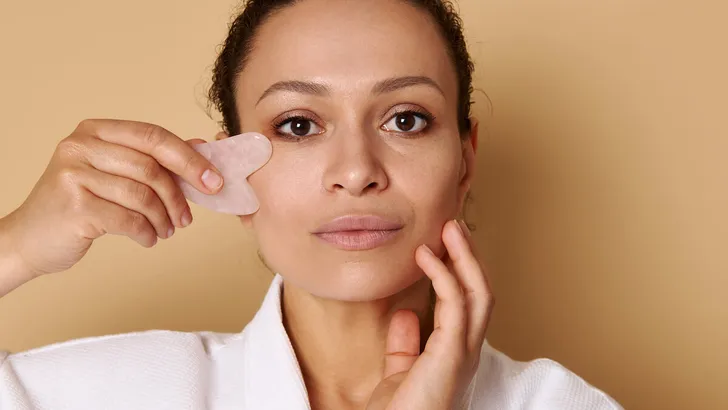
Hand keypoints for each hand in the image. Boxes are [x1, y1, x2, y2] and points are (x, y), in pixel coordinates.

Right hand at [5, 119, 222, 278]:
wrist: (29, 238)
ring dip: (162, 219)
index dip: (189, 159)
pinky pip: (128, 220)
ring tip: (165, 231)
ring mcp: (73, 175)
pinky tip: (148, 238)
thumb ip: (153, 160)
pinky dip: (146, 232)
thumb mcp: (113, 174)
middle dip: (178, 195)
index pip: (153, 136)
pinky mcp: (74, 206)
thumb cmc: (79, 205)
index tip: (214, 181)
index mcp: (94, 130)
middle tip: (188, 218)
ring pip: (142, 195)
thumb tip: (202, 149)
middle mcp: (80, 146)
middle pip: (151, 166)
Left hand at [366, 219, 494, 409]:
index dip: (459, 269)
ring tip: (450, 227)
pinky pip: (455, 305)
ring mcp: (463, 352)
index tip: (444, 241)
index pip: (466, 301)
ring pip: (477, 293)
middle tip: (453, 224)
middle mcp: (467, 349)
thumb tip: (406, 314)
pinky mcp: (452, 354)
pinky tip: (426, 255)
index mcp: (456, 351)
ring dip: (465, 256)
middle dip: (469, 256)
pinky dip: (443, 274)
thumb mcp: (400, 370)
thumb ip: (405, 344)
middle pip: (479, 291)